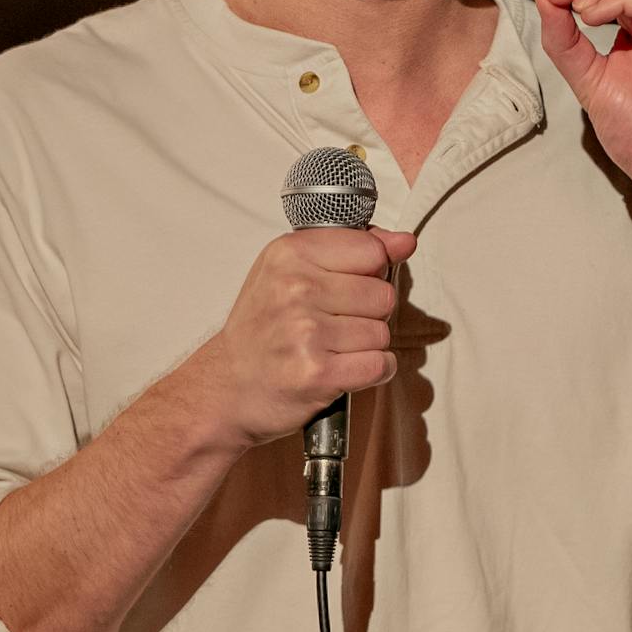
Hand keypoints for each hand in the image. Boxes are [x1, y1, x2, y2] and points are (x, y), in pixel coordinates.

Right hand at [194, 226, 417, 448]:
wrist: (225, 388)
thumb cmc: (262, 331)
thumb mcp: (291, 272)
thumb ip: (351, 250)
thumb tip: (405, 242)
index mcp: (290, 254)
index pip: (372, 251)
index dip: (368, 274)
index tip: (342, 289)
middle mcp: (296, 288)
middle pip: (383, 295)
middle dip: (368, 314)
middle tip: (332, 326)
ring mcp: (306, 332)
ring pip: (382, 332)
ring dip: (366, 346)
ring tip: (331, 350)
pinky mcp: (318, 373)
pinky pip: (380, 365)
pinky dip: (371, 371)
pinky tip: (343, 371)